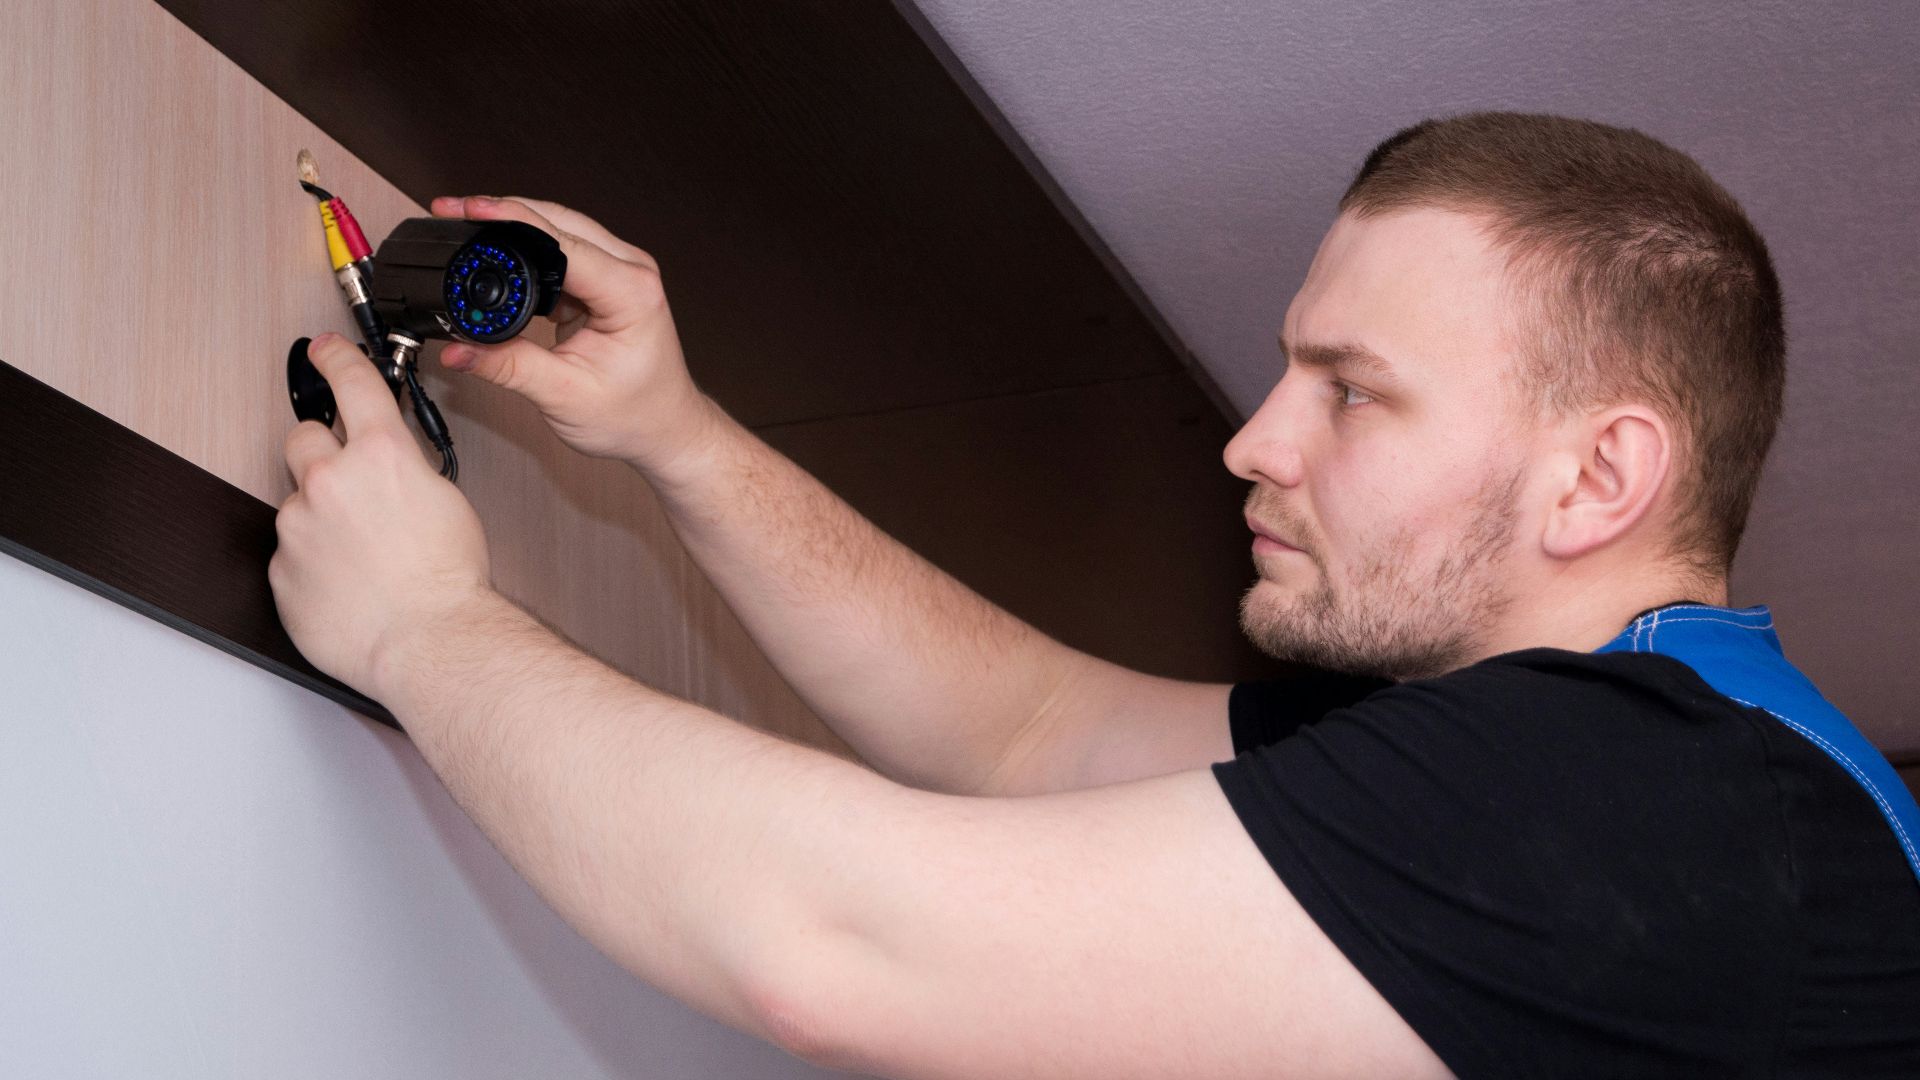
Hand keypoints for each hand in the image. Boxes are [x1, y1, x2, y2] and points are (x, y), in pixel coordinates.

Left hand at [270, 332, 495, 701]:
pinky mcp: (280, 568)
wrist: (428, 641)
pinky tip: (347, 583)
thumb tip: (388, 464)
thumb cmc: (447, 581)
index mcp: (380, 455)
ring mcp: (298, 525)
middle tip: (349, 482)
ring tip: (361, 556)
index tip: (324, 350)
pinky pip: (291, 553)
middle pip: (303, 438)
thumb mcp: (445, 499)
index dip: (335, 358)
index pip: (351, 383)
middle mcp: (330, 480)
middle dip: (322, 452)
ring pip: (297, 502)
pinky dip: (313, 563)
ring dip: (320, 517)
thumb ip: (404, 469)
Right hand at [429, 195, 714, 468]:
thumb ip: (507, 368)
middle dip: (504, 213)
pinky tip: (497, 258)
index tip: (470, 209)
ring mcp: (620, 272)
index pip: (563, 244)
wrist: (664, 429)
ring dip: (513, 229)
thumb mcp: (564, 396)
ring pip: (558, 231)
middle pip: (559, 223)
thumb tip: (458, 350)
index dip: (512, 221)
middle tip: (454, 210)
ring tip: (466, 227)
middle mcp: (632, 272)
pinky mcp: (604, 281)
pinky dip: (526, 253)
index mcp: (632, 293)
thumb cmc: (634, 415)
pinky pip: (560, 253)